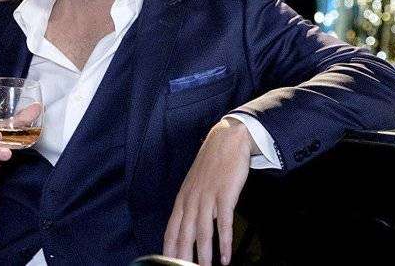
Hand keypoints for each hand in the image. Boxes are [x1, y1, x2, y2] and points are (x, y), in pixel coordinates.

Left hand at [163, 118, 253, 264]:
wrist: (227, 140)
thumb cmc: (212, 164)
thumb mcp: (195, 185)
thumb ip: (191, 206)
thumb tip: (190, 228)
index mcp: (183, 199)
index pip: (171, 230)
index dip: (168, 250)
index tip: (167, 265)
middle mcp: (192, 200)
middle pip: (184, 235)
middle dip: (182, 257)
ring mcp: (208, 197)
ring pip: (203, 232)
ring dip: (203, 255)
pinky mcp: (225, 195)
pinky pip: (223, 223)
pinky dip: (224, 242)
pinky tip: (225, 257)